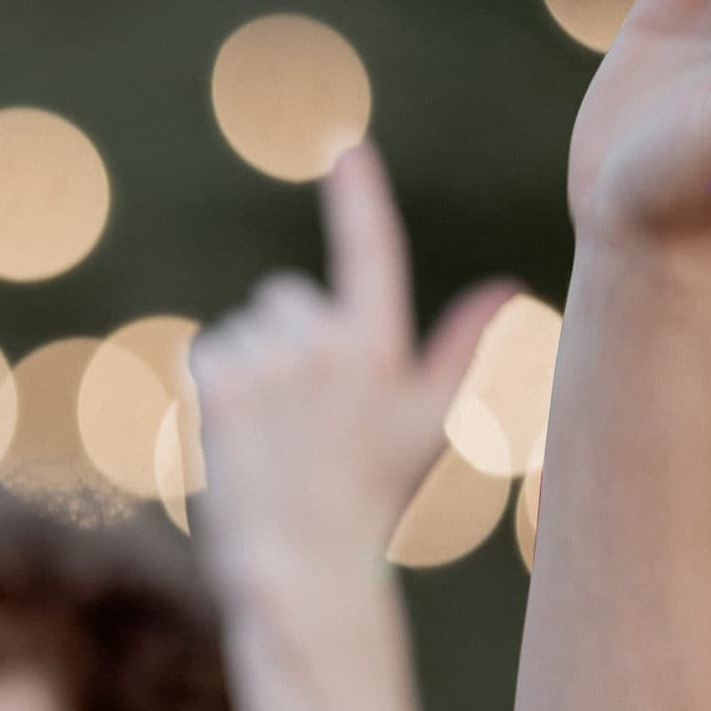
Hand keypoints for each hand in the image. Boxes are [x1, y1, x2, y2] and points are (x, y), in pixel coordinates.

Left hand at [190, 147, 512, 624]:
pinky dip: (210, 391)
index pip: (369, 250)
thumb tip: (507, 288)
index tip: (344, 145)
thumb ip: (462, 349)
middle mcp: (326, 343)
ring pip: (242, 332)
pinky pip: (203, 355)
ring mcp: (270, 359)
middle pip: (286, 299)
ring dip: (248, 374)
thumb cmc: (370, 499)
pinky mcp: (219, 380)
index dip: (357, 196)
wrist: (305, 565)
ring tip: (273, 439)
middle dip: (289, 344)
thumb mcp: (423, 424)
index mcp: (379, 347)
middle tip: (305, 421)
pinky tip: (235, 440)